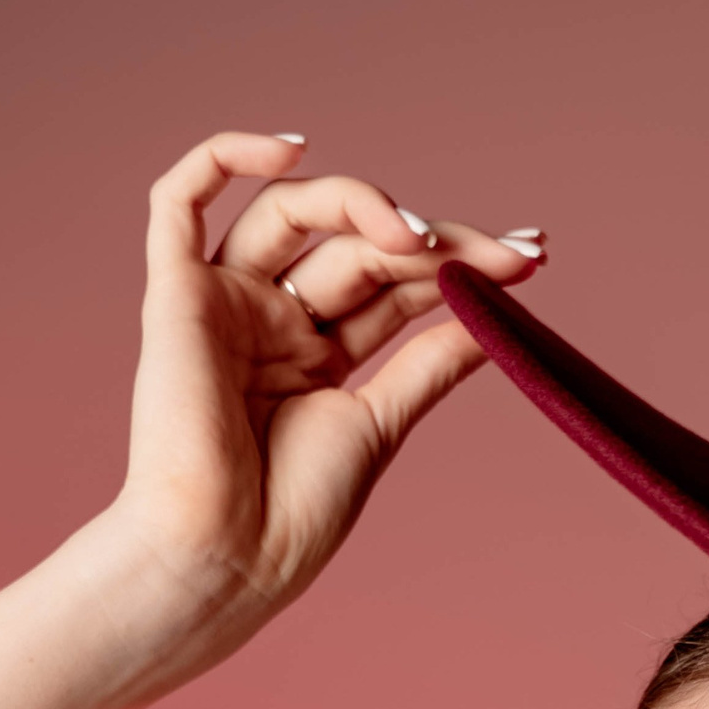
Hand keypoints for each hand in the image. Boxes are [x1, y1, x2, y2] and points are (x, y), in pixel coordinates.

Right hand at [0, 131, 541, 708]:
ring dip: (362, 207)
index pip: (396, 284)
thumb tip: (496, 316)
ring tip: (421, 236)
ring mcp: (225, 302)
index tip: (532, 260)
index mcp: (317, 354)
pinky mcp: (176, 295)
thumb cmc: (291, 517)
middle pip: (358, 245)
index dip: (462, 263)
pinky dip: (228, 155)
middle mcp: (272, 318)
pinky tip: (294, 146)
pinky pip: (181, 199)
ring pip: (295, 213)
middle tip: (506, 253)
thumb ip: (428, 363)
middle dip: (436, 241)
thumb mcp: (380, 426)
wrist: (224, 561)